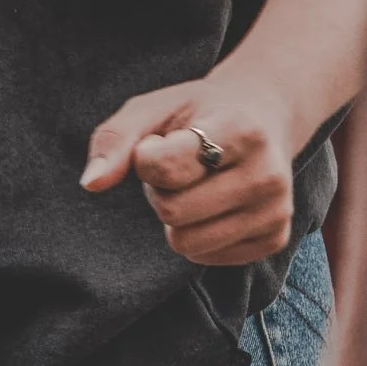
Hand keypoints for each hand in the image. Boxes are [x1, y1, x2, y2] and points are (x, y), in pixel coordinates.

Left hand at [81, 72, 295, 266]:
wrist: (263, 117)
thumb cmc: (197, 112)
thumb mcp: (154, 107)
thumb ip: (115, 139)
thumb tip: (90, 184)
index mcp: (240, 129)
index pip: (164, 168)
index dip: (145, 157)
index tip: (161, 140)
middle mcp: (267, 174)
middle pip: (172, 211)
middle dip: (159, 189)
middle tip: (178, 165)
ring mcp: (276, 210)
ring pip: (187, 243)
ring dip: (176, 216)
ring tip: (195, 183)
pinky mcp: (277, 238)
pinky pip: (206, 258)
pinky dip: (197, 233)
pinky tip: (214, 201)